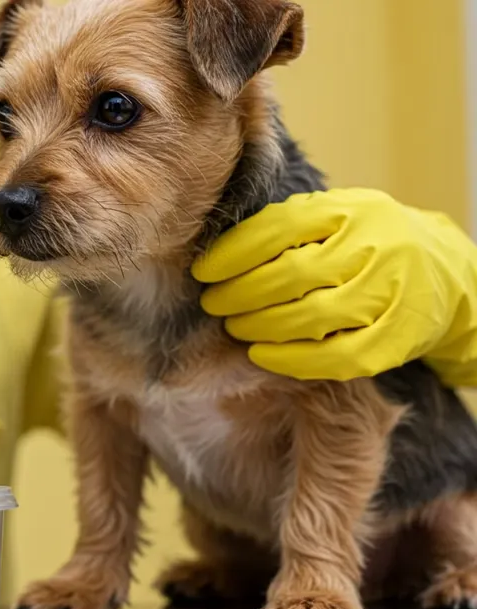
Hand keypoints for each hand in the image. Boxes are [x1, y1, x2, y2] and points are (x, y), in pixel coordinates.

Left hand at [191, 188, 476, 384]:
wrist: (443, 271)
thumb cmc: (363, 242)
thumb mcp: (331, 215)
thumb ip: (283, 224)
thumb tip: (212, 246)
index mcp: (348, 211)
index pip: (277, 229)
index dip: (231, 254)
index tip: (202, 271)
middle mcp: (372, 248)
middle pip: (290, 275)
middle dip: (239, 294)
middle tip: (214, 304)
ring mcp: (388, 293)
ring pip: (312, 316)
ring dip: (260, 326)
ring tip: (235, 327)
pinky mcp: (396, 337)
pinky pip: (337, 357)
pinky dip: (291, 360)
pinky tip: (262, 354)